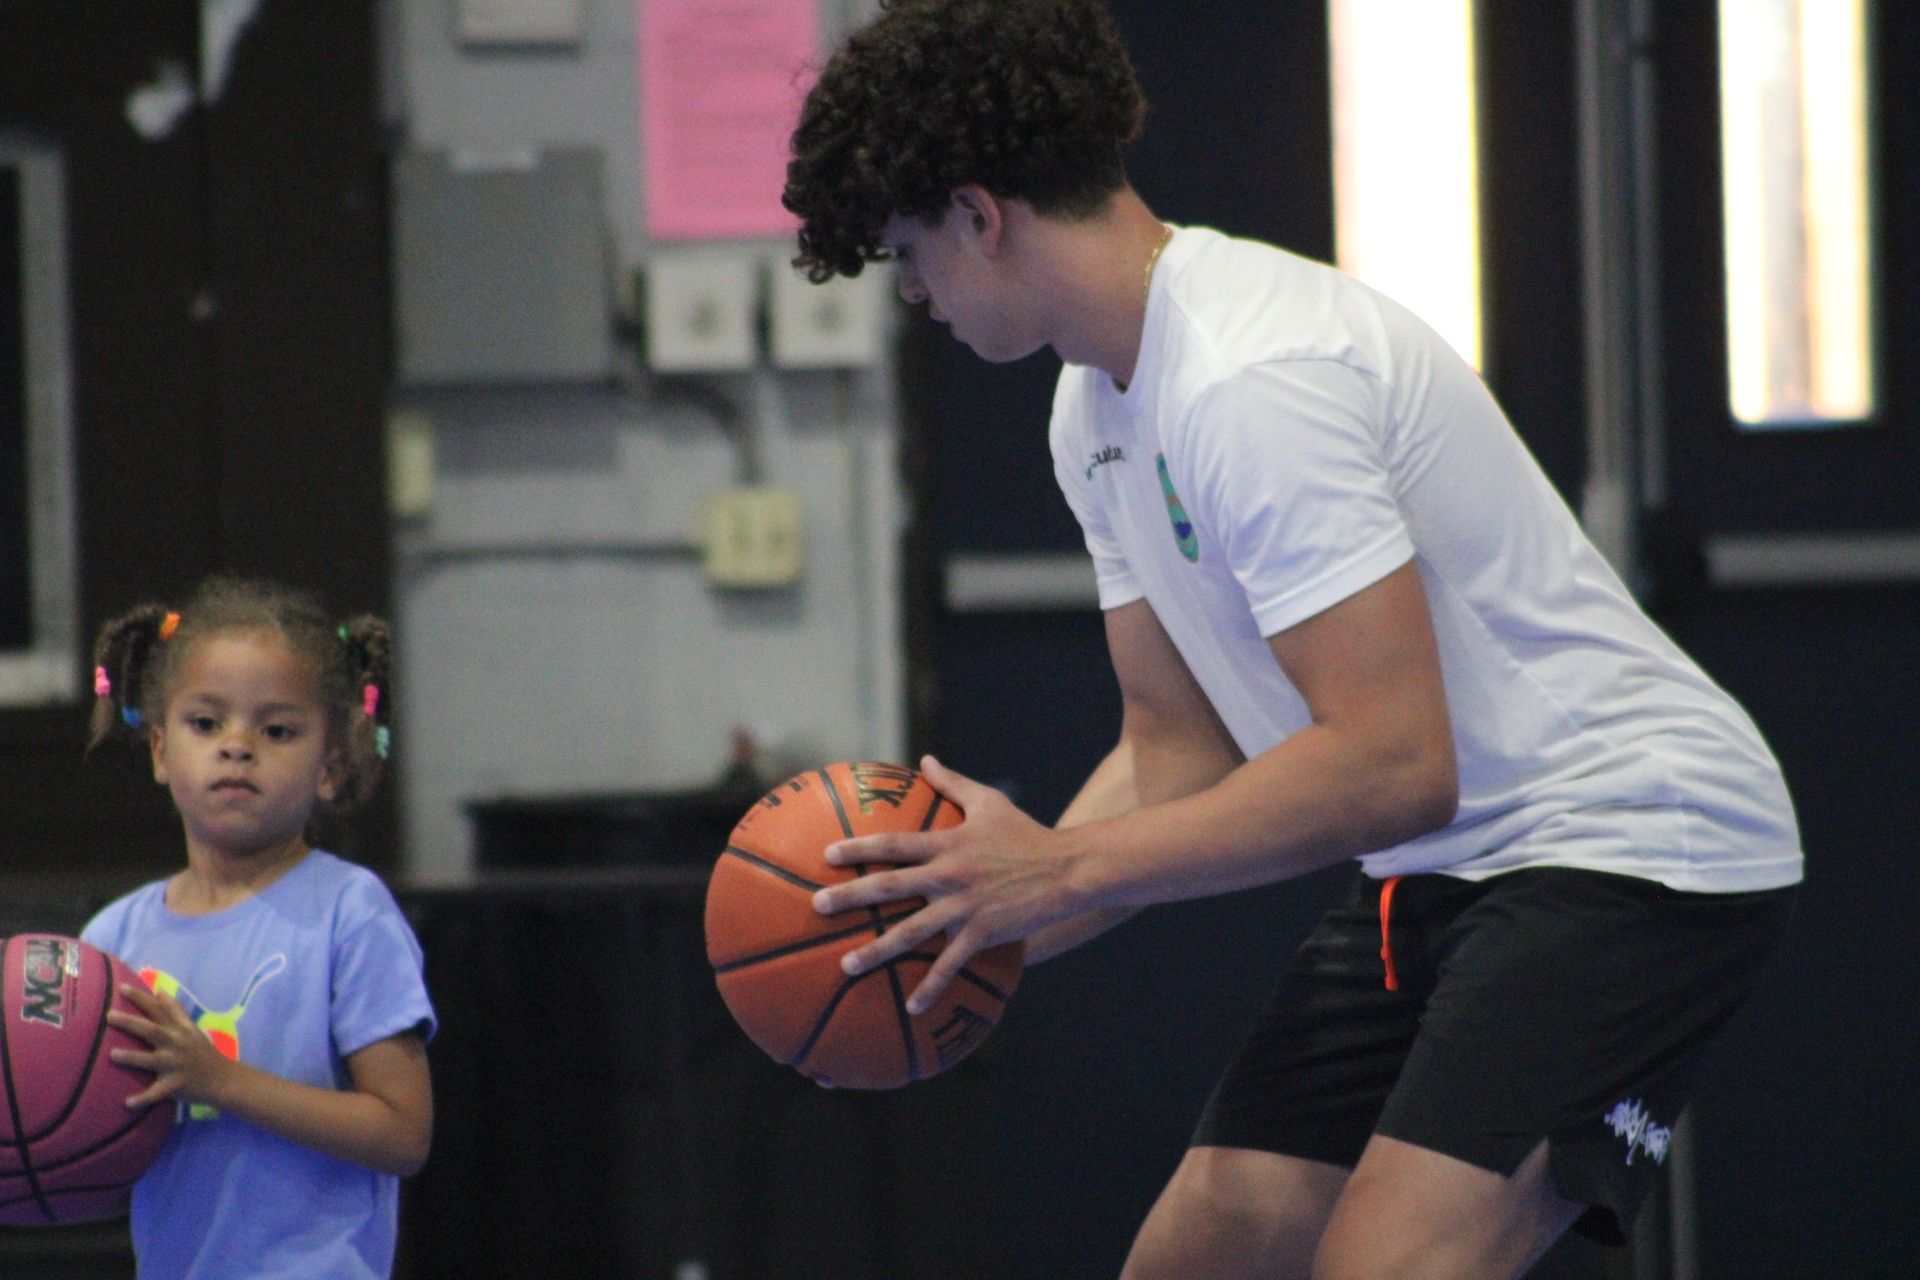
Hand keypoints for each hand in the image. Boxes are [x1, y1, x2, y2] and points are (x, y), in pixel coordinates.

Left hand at [107, 983, 235, 1110]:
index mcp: (180, 1029)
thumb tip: (159, 990)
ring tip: (112, 1054)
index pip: (159, 1009)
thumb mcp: (191, 1029)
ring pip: (151, 1060)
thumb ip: (174, 1010)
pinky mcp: (176, 1084)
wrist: (223, 1079)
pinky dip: (143, 1098)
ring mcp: (177, 1064)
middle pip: (152, 1030)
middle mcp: (178, 1044)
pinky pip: (157, 1092)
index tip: (121, 987)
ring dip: (132, 1057)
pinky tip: (128, 1103)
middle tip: (109, 1015)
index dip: (141, 998)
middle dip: (131, 1022)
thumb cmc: (202, 1052)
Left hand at [812, 755, 1082, 1013]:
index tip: (826, 854)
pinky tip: (911, 1007)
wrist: (1068, 869)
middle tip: (817, 906)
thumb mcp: (990, 801)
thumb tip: (925, 759)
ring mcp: (965, 907)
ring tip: (844, 966)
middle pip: (890, 886)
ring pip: (911, 932)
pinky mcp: (983, 933)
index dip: (858, 847)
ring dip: (876, 950)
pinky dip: (931, 986)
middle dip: (851, 896)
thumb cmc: (1026, 833)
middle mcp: (949, 875)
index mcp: (947, 843)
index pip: (893, 843)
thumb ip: (953, 783)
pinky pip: (951, 964)